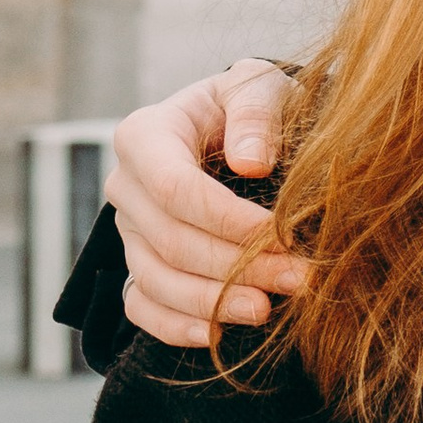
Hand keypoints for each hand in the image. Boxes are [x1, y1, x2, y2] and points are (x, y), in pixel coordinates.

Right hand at [108, 63, 304, 349]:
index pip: (175, 187)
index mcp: (144, 135)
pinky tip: (218, 335)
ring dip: (212, 302)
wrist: (241, 132)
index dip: (228, 219)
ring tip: (267, 309)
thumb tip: (250, 163)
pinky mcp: (138, 264)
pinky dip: (174, 326)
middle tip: (297, 279)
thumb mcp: (261, 87)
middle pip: (170, 240)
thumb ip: (257, 112)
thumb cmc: (252, 108)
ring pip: (155, 279)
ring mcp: (128, 230)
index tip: (282, 236)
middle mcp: (126, 185)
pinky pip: (142, 306)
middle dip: (234, 266)